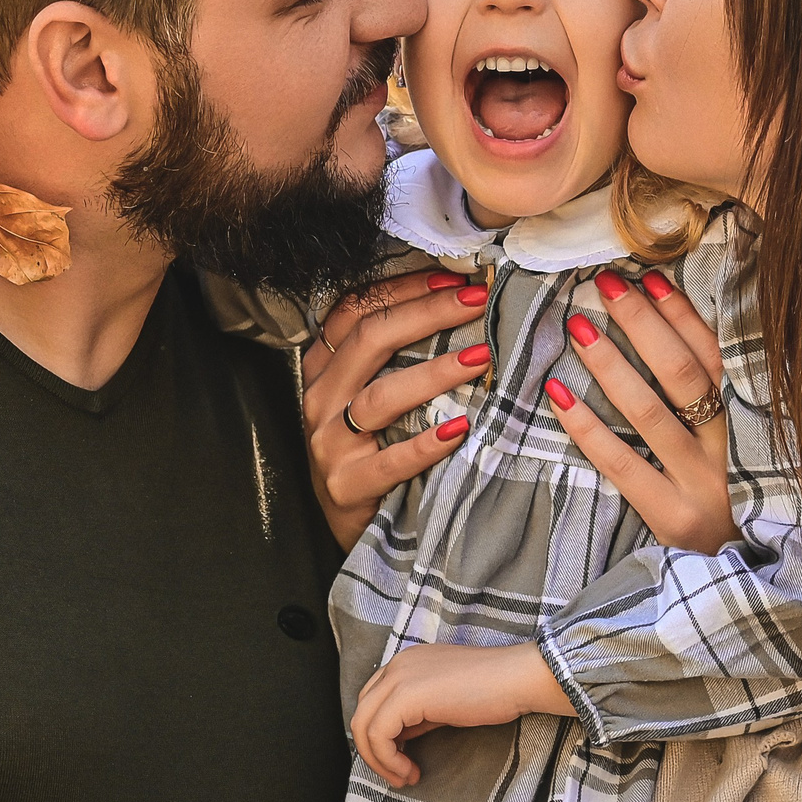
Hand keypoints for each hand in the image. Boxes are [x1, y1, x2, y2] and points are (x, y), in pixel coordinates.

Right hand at [303, 267, 491, 551]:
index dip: (403, 289)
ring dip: (435, 373)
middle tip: (479, 301)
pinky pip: (390, 461)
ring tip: (480, 358)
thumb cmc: (372, 448)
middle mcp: (320, 399)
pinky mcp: (346, 486)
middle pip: (370, 340)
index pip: (355, 310)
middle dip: (429, 314)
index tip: (453, 277)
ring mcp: (328, 444)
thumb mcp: (369, 394)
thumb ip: (395, 355)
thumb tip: (459, 302)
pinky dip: (425, 444)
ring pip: (381, 397)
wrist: (353, 524)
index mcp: (324, 367)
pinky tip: (459, 429)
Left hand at [350, 642, 573, 787]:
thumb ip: (418, 714)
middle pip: (361, 713)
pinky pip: (378, 734)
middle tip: (398, 775)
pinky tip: (410, 770)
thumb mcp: (445, 702)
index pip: (372, 701)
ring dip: (379, 760)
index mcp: (407, 662)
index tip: (401, 760)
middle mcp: (398, 664)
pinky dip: (388, 759)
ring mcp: (400, 676)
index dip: (379, 736)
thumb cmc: (493, 691)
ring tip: (405, 777)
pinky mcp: (406, 695)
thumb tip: (400, 738)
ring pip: (363, 725)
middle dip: (372, 751)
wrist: (516, 678)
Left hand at [546, 269, 737, 552]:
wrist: (746, 581)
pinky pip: (621, 463)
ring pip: (650, 412)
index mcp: (756, 424)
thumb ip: (723, 397)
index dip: (683, 314)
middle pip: (684, 373)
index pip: (719, 355)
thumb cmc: (738, 499)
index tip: (649, 278)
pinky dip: (588, 427)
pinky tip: (558, 394)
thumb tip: (672, 326)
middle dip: (643, 324)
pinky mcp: (672, 517)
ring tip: (578, 326)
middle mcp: (734, 451)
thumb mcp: (747, 447)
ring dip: (611, 364)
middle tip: (605, 285)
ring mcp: (703, 486)